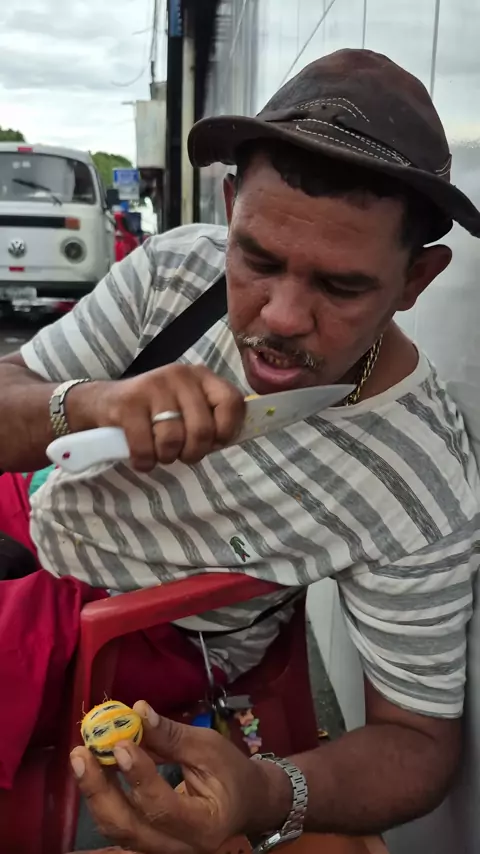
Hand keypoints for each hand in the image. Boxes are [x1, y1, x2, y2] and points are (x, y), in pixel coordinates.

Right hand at [67, 364, 244, 469]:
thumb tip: (228, 440)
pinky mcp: (128, 404)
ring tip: (160, 453)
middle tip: (182, 455)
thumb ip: (210, 418)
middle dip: (193, 453)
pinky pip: (145, 447)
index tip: (214, 443)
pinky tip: (142, 458)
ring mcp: (153, 387)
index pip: (232, 402)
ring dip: (166, 457)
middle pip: (202, 430)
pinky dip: (145, 461)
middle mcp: (180, 376)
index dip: (227, 431)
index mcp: (201, 376)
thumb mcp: (186, 405)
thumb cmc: (155, 411)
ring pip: (173, 441)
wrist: (104, 402)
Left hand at [70, 702, 291, 853]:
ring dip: (95, 792)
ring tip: (81, 757)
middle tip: (82, 753)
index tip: (122, 743)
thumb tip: (138, 711)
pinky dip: (102, 796)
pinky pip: (118, 823)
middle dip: (100, 790)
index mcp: (204, 825)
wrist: (246, 802)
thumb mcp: (211, 748)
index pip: (163, 807)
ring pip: (117, 829)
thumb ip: (173, 736)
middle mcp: (178, 847)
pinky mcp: (147, 840)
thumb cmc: (232, 773)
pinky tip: (94, 768)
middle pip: (129, 828)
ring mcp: (160, 848)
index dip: (139, 777)